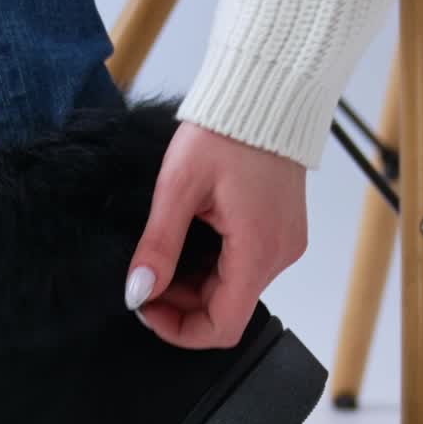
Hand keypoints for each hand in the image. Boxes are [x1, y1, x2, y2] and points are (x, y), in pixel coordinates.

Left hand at [125, 122, 307, 349]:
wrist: (265, 93)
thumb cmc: (225, 132)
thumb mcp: (178, 188)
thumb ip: (158, 246)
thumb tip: (139, 292)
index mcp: (258, 249)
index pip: (223, 326)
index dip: (180, 329)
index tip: (146, 309)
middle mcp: (280, 254)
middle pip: (227, 310)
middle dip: (181, 303)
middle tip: (145, 276)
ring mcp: (284, 244)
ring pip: (235, 290)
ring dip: (195, 285)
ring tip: (164, 253)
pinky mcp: (281, 231)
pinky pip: (245, 266)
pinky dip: (214, 267)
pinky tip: (190, 240)